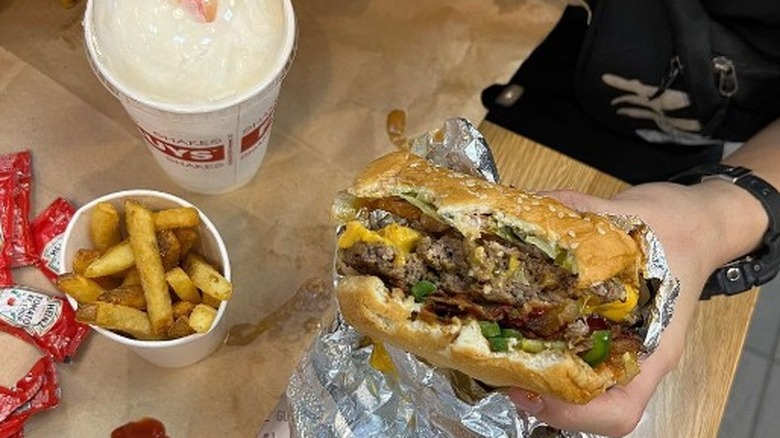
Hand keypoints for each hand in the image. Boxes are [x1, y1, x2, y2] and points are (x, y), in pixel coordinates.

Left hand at [507, 182, 763, 435]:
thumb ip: (581, 211)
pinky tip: (514, 329)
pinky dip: (543, 353)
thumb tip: (531, 204)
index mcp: (654, 341)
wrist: (697, 222)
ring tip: (500, 355)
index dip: (572, 413)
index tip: (527, 390)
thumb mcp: (632, 213)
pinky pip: (574, 358)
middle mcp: (637, 355)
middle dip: (541, 397)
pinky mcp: (606, 332)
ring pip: (581, 389)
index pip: (620, 409)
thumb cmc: (677, 227)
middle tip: (499, 371)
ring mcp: (621, 347)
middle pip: (591, 406)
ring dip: (538, 379)